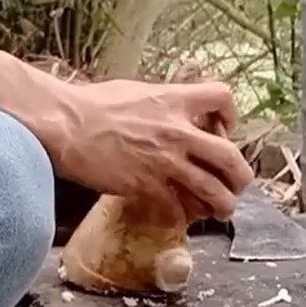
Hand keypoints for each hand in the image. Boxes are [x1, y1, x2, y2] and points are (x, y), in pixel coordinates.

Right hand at [49, 78, 253, 221]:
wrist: (65, 125)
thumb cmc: (92, 104)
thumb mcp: (135, 91)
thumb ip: (162, 102)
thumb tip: (174, 111)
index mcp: (173, 100)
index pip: (222, 97)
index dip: (230, 113)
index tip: (222, 127)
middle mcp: (176, 132)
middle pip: (231, 157)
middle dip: (240, 175)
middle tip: (237, 183)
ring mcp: (163, 163)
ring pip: (214, 192)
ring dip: (223, 204)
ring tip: (222, 210)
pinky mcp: (146, 187)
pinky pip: (178, 209)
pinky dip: (183, 215)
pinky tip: (179, 214)